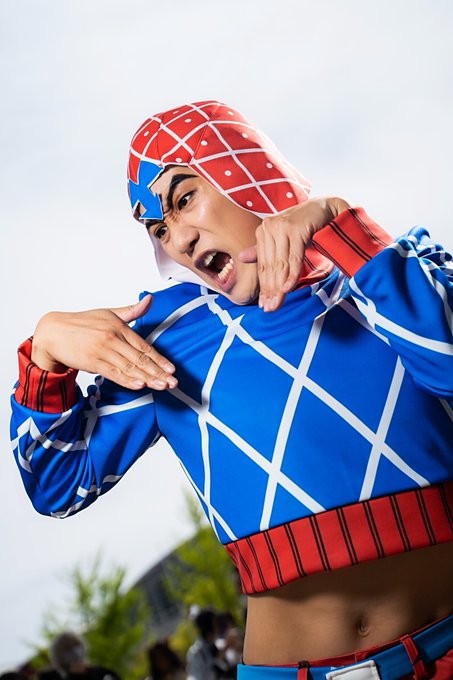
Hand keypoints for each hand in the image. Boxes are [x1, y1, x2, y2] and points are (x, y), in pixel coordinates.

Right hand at [31, 294, 177, 390]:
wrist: (53, 332)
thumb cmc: (82, 323)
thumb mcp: (108, 313)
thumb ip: (131, 311)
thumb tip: (150, 299)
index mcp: (119, 326)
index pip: (144, 346)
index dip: (159, 359)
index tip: (172, 369)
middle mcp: (113, 338)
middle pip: (140, 358)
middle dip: (158, 372)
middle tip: (173, 383)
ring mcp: (102, 350)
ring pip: (129, 367)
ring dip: (147, 378)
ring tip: (161, 386)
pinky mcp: (92, 362)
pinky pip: (112, 373)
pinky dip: (126, 380)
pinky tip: (139, 385)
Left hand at [238, 196, 350, 311]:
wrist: (327, 209)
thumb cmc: (304, 226)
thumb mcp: (284, 240)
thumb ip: (265, 251)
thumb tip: (241, 257)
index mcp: (263, 231)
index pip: (263, 264)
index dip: (263, 286)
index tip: (264, 305)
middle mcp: (269, 227)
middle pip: (270, 266)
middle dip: (270, 290)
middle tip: (270, 309)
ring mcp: (282, 226)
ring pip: (281, 263)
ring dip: (279, 286)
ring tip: (277, 304)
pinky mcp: (296, 228)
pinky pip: (294, 257)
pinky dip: (292, 274)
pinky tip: (288, 289)